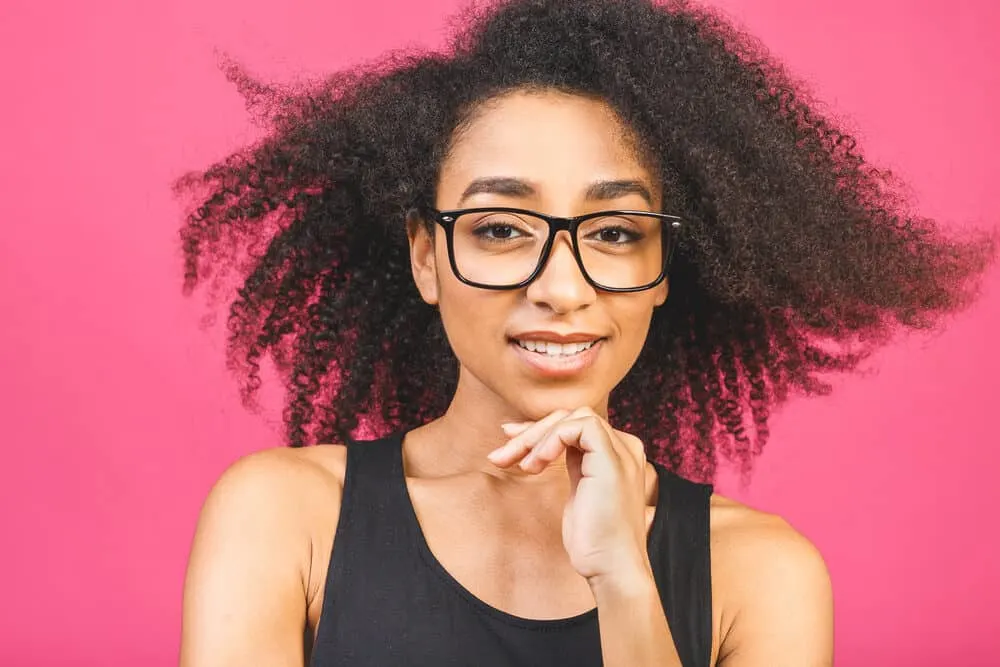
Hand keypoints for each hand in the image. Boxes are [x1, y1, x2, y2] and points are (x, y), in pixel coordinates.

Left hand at [487, 407, 652, 585]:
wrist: (610, 568)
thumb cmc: (593, 540)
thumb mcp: (578, 491)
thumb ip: (570, 462)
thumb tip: (538, 441)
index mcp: (618, 454)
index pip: (575, 425)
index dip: (540, 430)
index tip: (509, 444)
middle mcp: (625, 448)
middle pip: (573, 417)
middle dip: (532, 432)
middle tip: (502, 456)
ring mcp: (622, 452)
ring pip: (575, 416)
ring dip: (538, 436)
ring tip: (521, 466)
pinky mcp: (612, 459)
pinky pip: (579, 426)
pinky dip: (552, 439)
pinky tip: (536, 464)